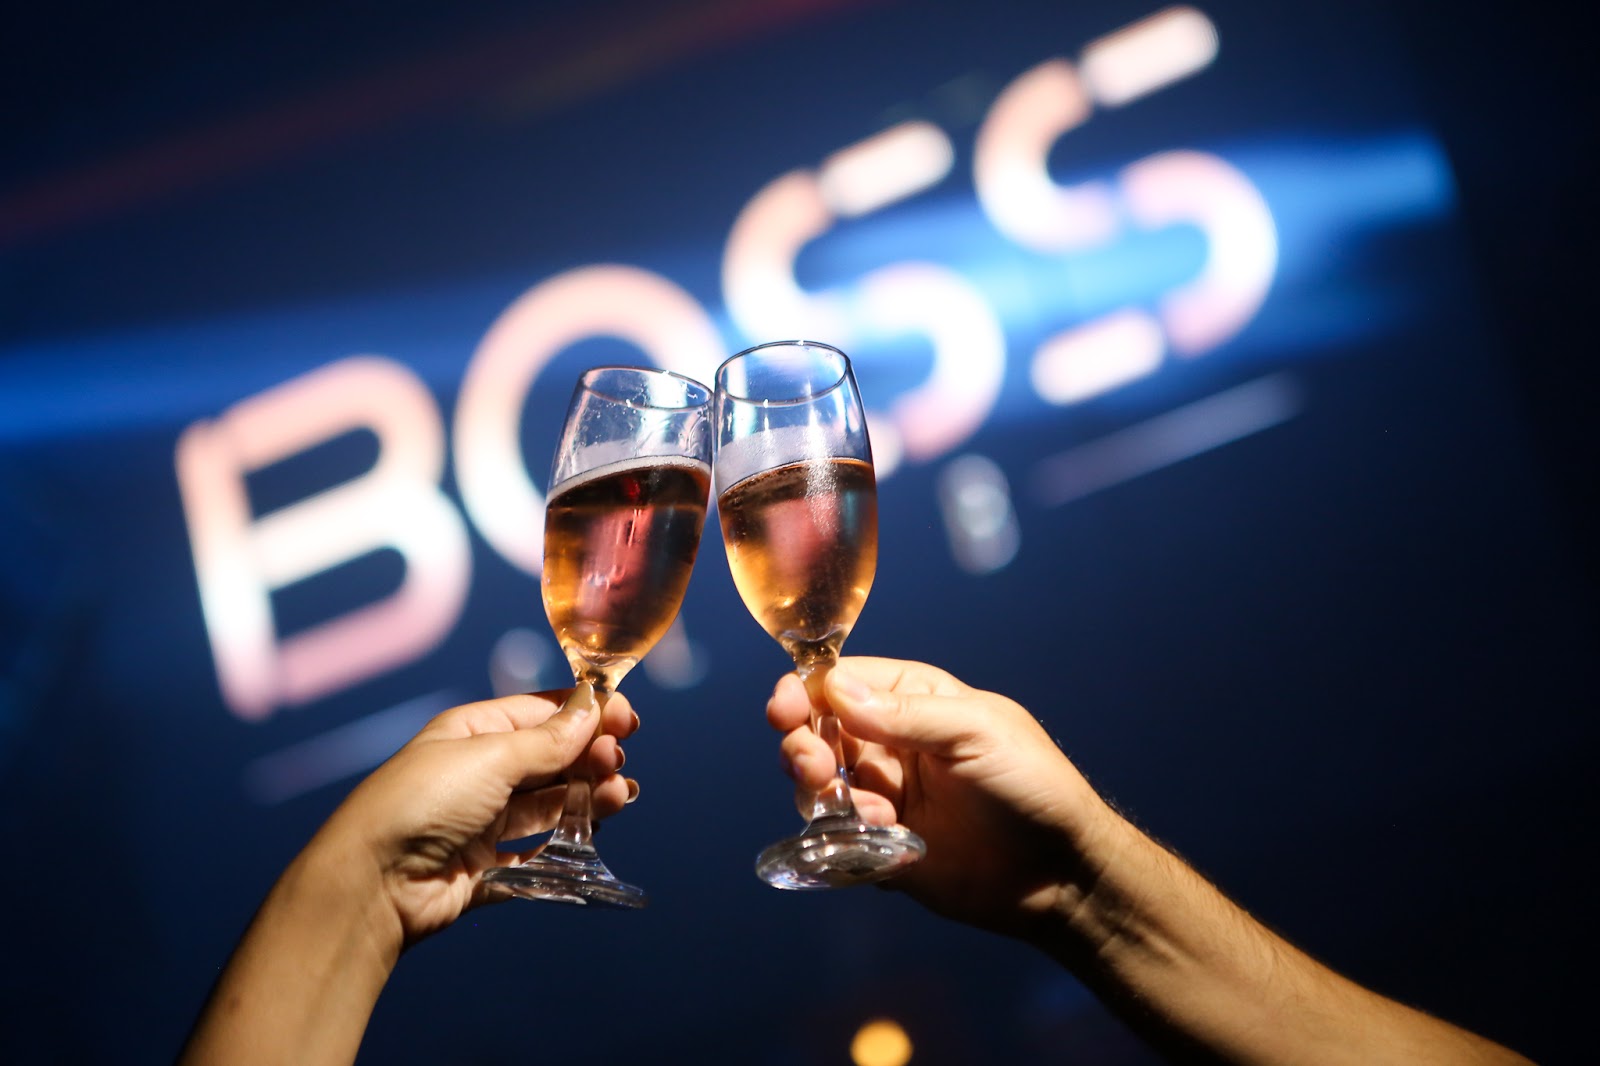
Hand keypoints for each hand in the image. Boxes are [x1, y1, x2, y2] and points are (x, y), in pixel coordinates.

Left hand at [311, 686, 639, 946]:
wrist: (372, 883)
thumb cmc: (422, 802)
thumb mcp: (491, 757)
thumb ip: (548, 740)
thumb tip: (592, 708)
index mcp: (473, 732)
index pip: (541, 713)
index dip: (586, 714)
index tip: (627, 720)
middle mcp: (478, 773)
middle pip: (551, 758)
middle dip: (591, 756)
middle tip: (617, 763)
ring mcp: (482, 821)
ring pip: (550, 803)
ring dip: (588, 795)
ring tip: (618, 796)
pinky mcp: (486, 867)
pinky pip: (537, 851)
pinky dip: (566, 841)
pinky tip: (592, 832)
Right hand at [769, 657, 1110, 938]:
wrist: (1060, 874)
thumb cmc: (1033, 786)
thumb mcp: (976, 732)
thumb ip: (906, 713)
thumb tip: (835, 690)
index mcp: (912, 699)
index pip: (837, 681)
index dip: (803, 691)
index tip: (785, 709)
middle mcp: (888, 743)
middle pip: (813, 733)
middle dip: (802, 747)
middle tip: (816, 768)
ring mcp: (881, 795)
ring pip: (815, 787)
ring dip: (825, 797)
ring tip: (871, 814)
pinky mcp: (878, 846)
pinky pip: (833, 839)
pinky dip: (842, 839)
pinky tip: (884, 840)